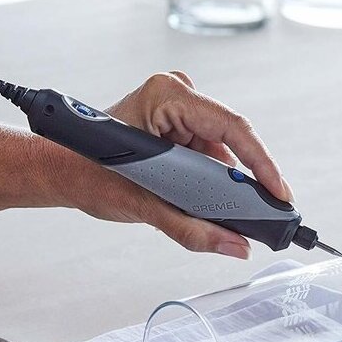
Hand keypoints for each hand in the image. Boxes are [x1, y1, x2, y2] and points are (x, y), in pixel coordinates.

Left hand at [44, 71, 293, 258]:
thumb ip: (190, 229)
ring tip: (238, 213)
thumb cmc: (87, 171)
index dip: (261, 163)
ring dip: (229, 184)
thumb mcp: (142, 204)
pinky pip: (212, 157)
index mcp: (167, 96)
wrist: (62, 171)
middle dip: (246, 180)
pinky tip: (216, 202)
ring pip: (223, 152)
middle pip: (231, 141)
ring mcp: (180, 112)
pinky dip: (215, 182)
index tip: (279, 193)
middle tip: (266, 212)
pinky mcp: (180, 128)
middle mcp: (177, 96)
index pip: (230, 127)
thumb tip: (234, 245)